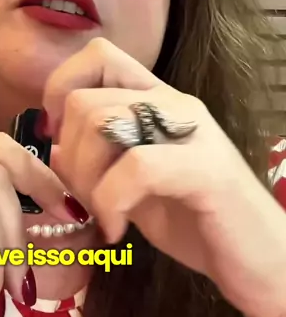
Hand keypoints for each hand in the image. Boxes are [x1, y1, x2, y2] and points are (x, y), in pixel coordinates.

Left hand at [43, 38, 285, 316]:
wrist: (260, 262)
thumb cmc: (198, 223)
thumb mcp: (133, 191)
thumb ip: (97, 164)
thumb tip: (56, 147)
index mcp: (156, 102)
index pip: (98, 55)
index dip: (62, 89)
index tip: (60, 138)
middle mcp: (173, 105)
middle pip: (84, 99)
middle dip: (69, 156)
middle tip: (86, 197)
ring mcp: (192, 133)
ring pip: (103, 124)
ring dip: (87, 180)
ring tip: (104, 215)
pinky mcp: (206, 169)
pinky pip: (136, 167)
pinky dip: (111, 203)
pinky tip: (118, 230)